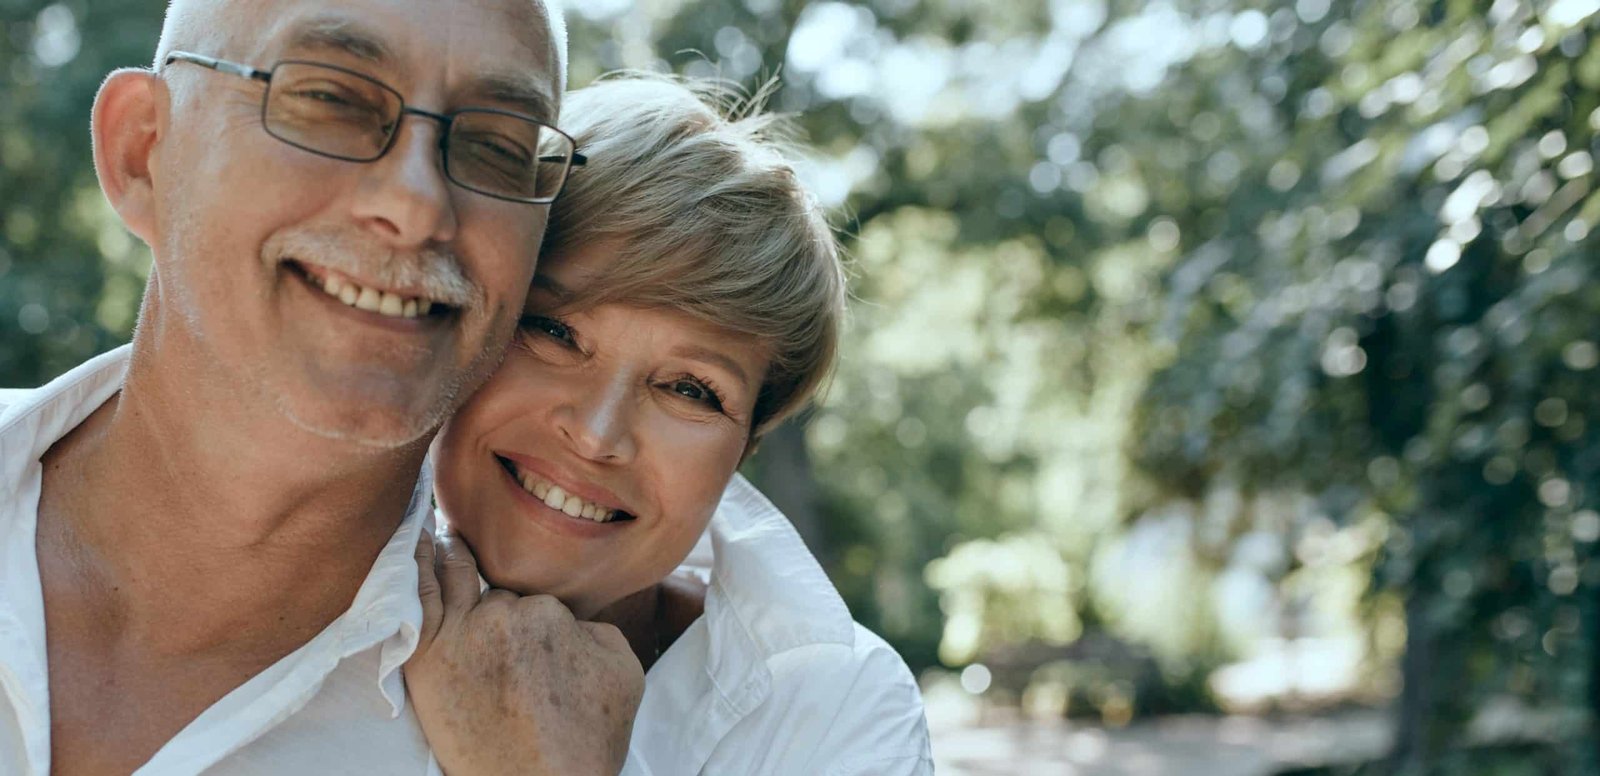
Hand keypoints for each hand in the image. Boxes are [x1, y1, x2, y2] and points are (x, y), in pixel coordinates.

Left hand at [406, 532, 644, 775]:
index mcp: (551, 613)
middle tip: (500, 635)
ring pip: (455, 580)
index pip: (535, 603)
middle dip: (499, 608)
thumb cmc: (587, 740)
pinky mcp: (426, 660)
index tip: (537, 651)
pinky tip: (414, 539)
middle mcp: (503, 615)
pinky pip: (418, 597)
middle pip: (496, 594)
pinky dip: (417, 564)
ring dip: (450, 554)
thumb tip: (573, 623)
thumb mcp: (623, 670)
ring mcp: (460, 634)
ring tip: (445, 534)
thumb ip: (597, 630)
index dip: (536, 626)